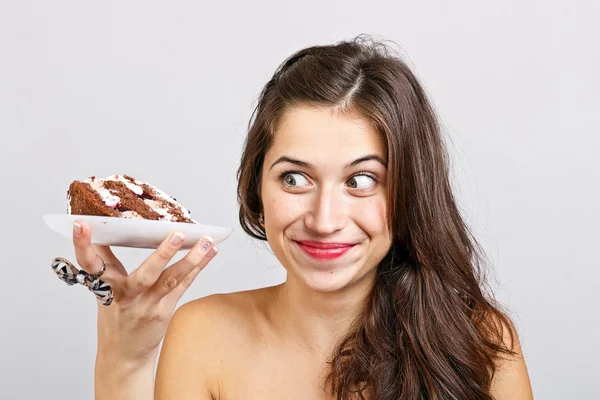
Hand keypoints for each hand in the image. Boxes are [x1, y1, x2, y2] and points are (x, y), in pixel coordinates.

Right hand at [71, 219, 217, 365]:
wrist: (124, 356)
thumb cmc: (115, 317)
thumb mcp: (103, 290)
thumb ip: (105, 262)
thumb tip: (103, 232)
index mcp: (105, 288)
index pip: (90, 264)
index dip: (84, 245)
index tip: (82, 224)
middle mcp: (127, 297)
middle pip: (145, 275)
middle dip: (162, 254)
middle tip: (177, 233)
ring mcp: (148, 306)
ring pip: (172, 279)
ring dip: (192, 258)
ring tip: (207, 240)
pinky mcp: (164, 311)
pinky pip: (183, 285)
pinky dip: (198, 267)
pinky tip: (211, 252)